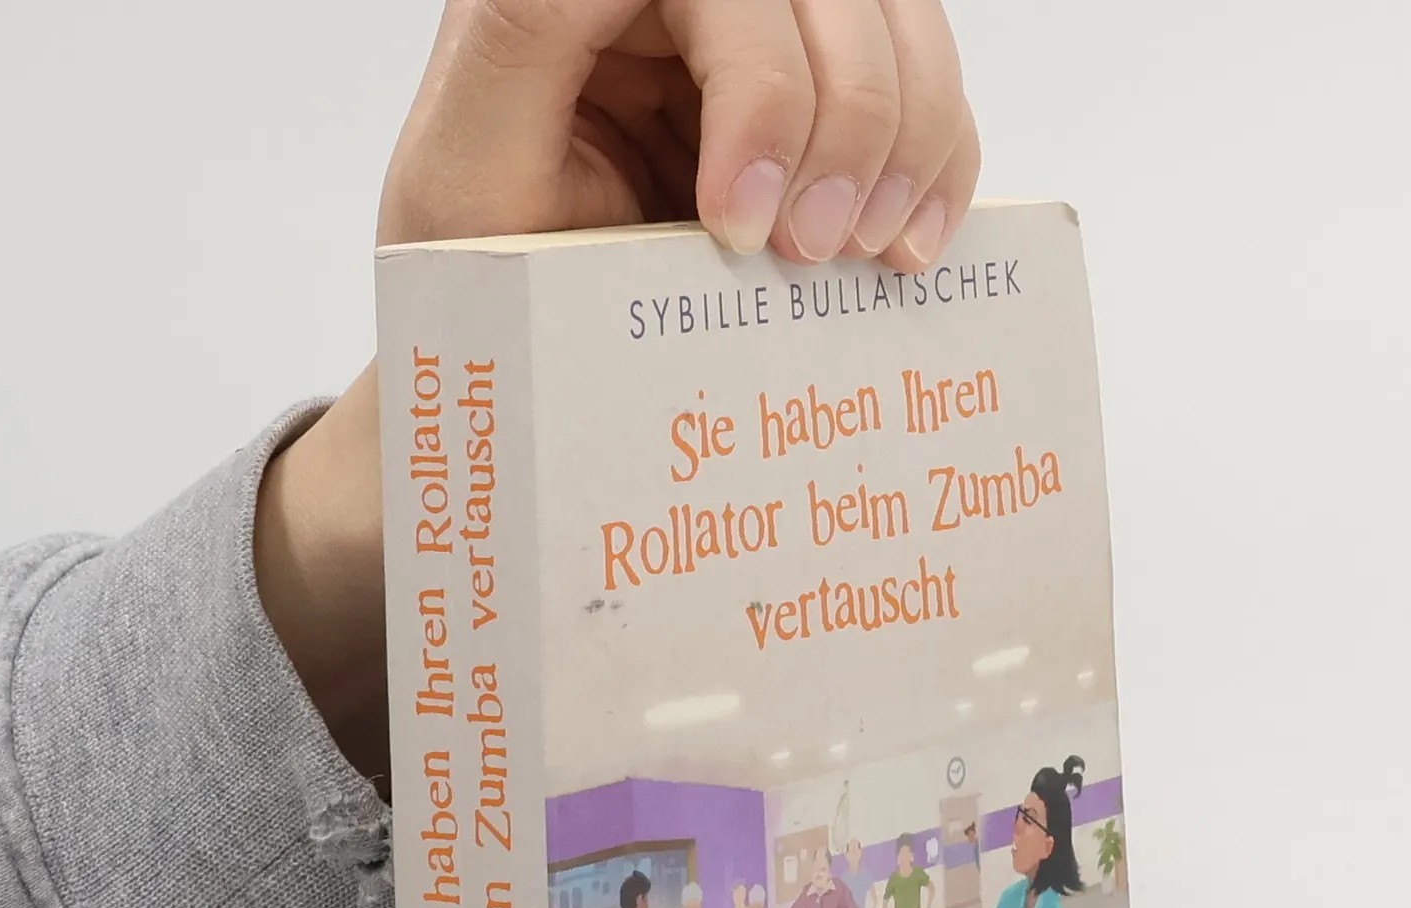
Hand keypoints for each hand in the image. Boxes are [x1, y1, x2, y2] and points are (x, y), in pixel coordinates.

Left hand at [254, 0, 979, 802]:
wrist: (512, 370)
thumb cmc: (473, 281)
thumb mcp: (469, 167)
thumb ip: (526, 38)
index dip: (761, 86)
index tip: (740, 227)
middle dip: (849, 121)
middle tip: (813, 256)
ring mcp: (762, 43)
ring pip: (898, 23)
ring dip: (911, 138)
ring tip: (869, 254)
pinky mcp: (818, 107)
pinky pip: (926, 89)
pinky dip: (941, 163)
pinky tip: (907, 248)